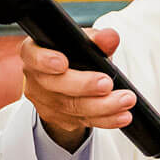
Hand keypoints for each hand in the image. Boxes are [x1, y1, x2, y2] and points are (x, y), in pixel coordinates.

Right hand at [19, 28, 133, 150]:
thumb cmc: (74, 55)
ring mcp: (45, 102)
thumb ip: (96, 39)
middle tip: (107, 83)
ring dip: (103, 106)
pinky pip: (84, 121)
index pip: (33, 57)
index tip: (62, 63)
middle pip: (56, 86)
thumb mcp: (84, 42)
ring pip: (72, 108)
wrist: (71, 80)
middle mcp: (35, 79)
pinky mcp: (59, 119)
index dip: (45, 61)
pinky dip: (106, 119)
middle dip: (84, 86)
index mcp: (34, 53)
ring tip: (125, 100)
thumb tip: (110, 38)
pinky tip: (122, 116)